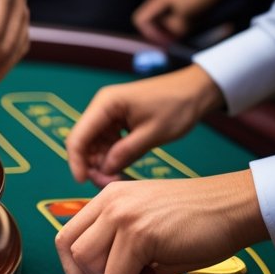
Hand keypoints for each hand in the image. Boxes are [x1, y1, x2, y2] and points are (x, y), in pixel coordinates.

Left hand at [55, 171, 267, 273]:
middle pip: (71, 251)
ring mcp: (122, 214)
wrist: (238, 207)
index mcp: (109, 198)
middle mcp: (110, 202)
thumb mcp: (148, 229)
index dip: (76, 269)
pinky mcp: (139, 232)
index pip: (68, 237)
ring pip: (90, 266)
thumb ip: (119, 248)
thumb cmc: (200, 224)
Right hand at [66, 65, 223, 185]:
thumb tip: (103, 172)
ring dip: (102, 163)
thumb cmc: (177, 106)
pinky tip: (121, 168)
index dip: (77, 162)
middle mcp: (102, 108)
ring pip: (94, 145)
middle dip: (92, 164)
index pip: (79, 137)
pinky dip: (111, 157)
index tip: (83, 182)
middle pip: (84, 142)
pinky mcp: (118, 122)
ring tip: (118, 177)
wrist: (197, 90)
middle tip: (108, 183)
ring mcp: (109, 115)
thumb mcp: (153, 133)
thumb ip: (125, 153)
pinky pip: (107, 143)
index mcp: (106, 104)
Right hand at [132, 0, 232, 44]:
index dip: (149, 32)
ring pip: (166, 20)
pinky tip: (192, 24)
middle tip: (173, 40)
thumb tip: (172, 35)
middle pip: (153, 21)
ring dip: (173, 29)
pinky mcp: (185, 1)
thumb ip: (175, 28)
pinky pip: (177, 16)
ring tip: (185, 32)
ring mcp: (174, 0)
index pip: (141, 19)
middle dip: (162, 32)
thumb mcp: (186, 14)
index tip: (162, 40)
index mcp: (158, 0)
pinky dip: (182, 23)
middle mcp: (163, 0)